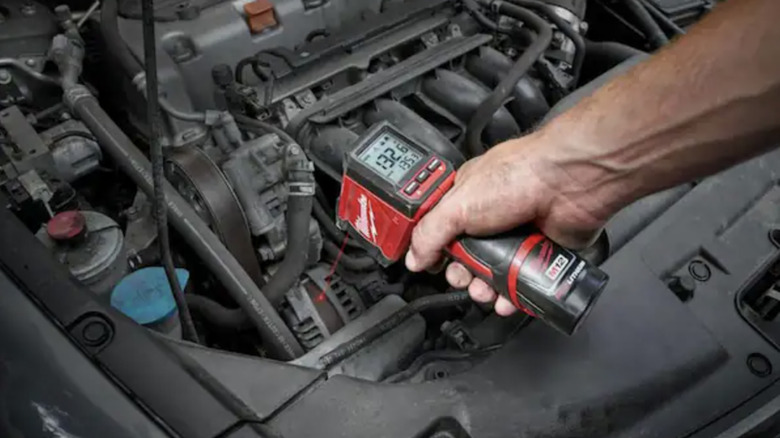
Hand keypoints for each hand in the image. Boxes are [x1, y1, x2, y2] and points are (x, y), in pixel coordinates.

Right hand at [405, 132, 611, 314]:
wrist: (571, 182)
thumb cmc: (520, 175)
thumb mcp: (458, 204)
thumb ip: (430, 233)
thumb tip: (413, 258)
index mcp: (466, 198)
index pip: (440, 231)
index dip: (434, 252)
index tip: (432, 267)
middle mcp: (491, 215)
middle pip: (466, 258)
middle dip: (461, 275)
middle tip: (463, 278)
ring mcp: (517, 234)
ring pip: (493, 273)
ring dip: (485, 289)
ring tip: (485, 292)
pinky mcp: (540, 251)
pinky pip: (522, 281)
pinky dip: (513, 296)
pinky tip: (507, 300)